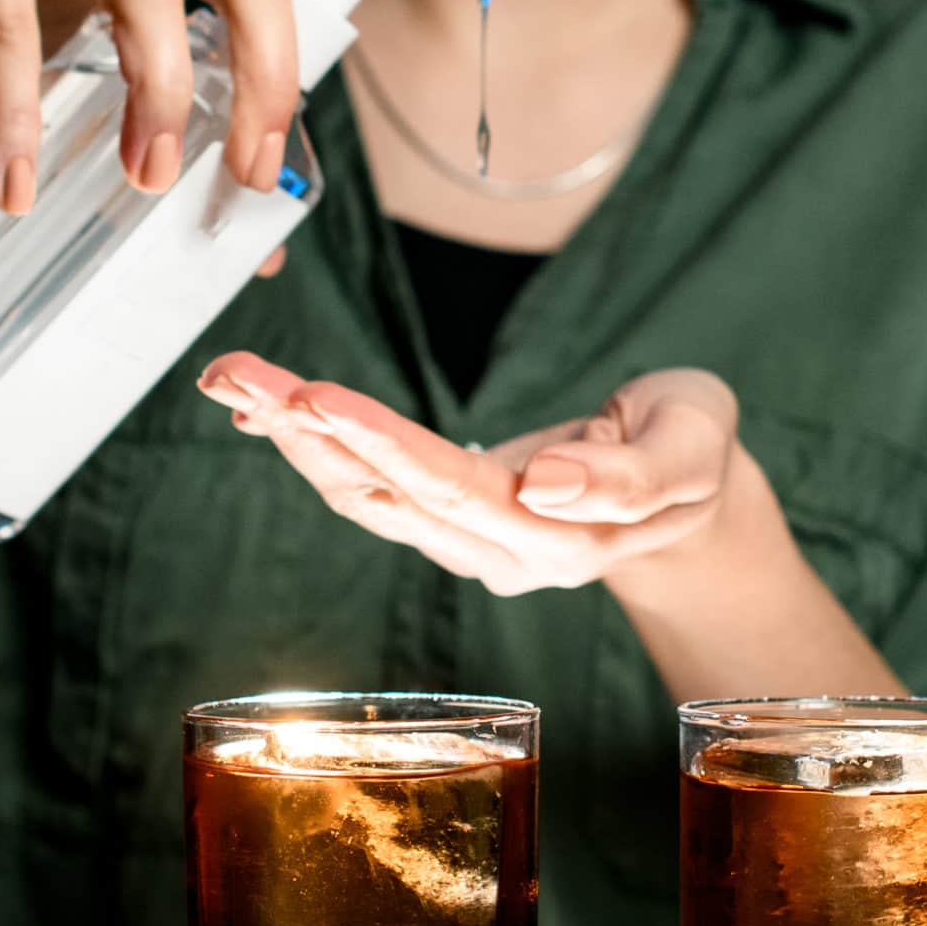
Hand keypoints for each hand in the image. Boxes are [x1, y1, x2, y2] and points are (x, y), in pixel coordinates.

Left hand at [201, 353, 740, 596]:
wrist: (690, 494)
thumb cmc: (693, 452)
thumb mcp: (694, 447)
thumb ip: (631, 476)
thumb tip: (545, 483)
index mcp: (562, 537)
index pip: (453, 487)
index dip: (382, 442)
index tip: (315, 397)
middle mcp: (501, 553)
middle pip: (388, 491)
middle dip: (306, 427)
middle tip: (235, 372)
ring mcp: (468, 545)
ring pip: (364, 494)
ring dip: (292, 436)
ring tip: (233, 380)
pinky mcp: (448, 524)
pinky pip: (369, 487)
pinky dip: (313, 444)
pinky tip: (267, 409)